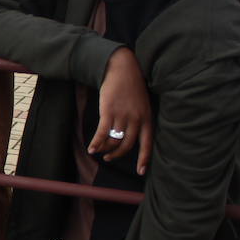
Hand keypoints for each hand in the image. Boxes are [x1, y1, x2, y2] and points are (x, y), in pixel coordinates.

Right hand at [90, 48, 152, 173]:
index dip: (144, 159)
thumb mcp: (142, 103)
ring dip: (105, 149)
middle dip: (117, 154)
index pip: (147, 143)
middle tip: (109, 158)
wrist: (121, 68)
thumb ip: (140, 118)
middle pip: (127, 145)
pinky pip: (102, 133)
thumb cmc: (131, 85)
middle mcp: (136, 119)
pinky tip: (91, 149)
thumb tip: (131, 134)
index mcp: (147, 118)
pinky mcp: (109, 112)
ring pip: (114, 140)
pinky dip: (96, 143)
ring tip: (99, 151)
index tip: (141, 171)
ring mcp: (122, 115)